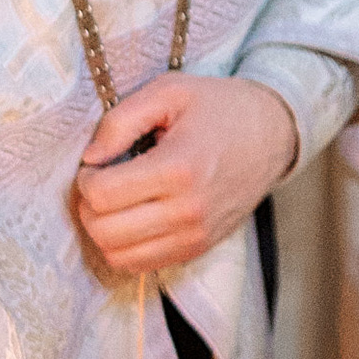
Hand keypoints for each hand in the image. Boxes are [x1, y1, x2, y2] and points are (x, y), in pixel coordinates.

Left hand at [76, 73, 298, 275]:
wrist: (273, 135)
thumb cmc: (220, 109)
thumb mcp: (169, 92)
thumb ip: (121, 120)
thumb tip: (90, 158)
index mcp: (178, 167)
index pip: (102, 195)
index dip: (85, 179)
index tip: (95, 164)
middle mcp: (188, 210)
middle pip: (105, 232)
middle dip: (87, 208)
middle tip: (98, 184)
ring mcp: (195, 235)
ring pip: (120, 257)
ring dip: (103, 232)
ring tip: (113, 204)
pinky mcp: (198, 248)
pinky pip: (143, 265)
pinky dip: (125, 247)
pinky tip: (132, 218)